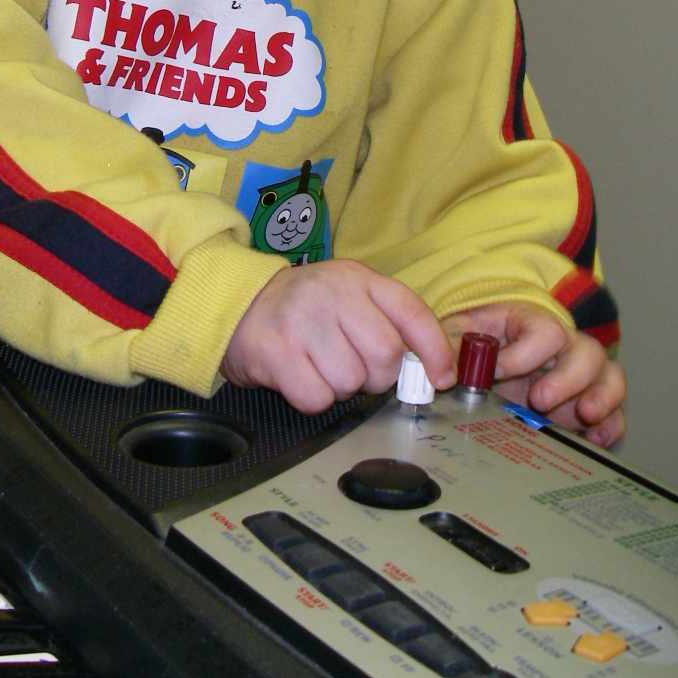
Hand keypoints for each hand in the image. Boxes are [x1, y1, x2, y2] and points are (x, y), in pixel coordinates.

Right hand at [222, 260, 455, 413]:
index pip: (411, 313)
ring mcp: (302, 320)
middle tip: (354, 369)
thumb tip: (435, 372)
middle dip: (376, 376)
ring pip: (351, 381)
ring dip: (340, 388)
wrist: (236, 305)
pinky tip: (299, 377)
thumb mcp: (348, 298)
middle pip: (385, 354)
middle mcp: (332, 293)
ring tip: (320, 367)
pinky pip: (317, 398)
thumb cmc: (302, 310)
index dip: (434, 350)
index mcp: (358, 278)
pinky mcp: (276, 350)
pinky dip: (312, 398)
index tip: (441, 379)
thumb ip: (388, 323)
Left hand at [442, 302, 626, 446]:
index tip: (497, 371)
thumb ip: (449, 345)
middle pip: (586, 351)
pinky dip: (610, 426)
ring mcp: (580, 375)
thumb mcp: (456, 335)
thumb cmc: (471, 341)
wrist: (480, 360)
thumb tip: (443, 370)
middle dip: (567, 378)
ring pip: (609, 375)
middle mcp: (563, 346)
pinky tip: (595, 441)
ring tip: (584, 416)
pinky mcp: (587, 403)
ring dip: (601, 396)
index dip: (525, 352)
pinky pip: (615, 412)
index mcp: (530, 323)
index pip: (545, 329)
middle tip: (540, 399)